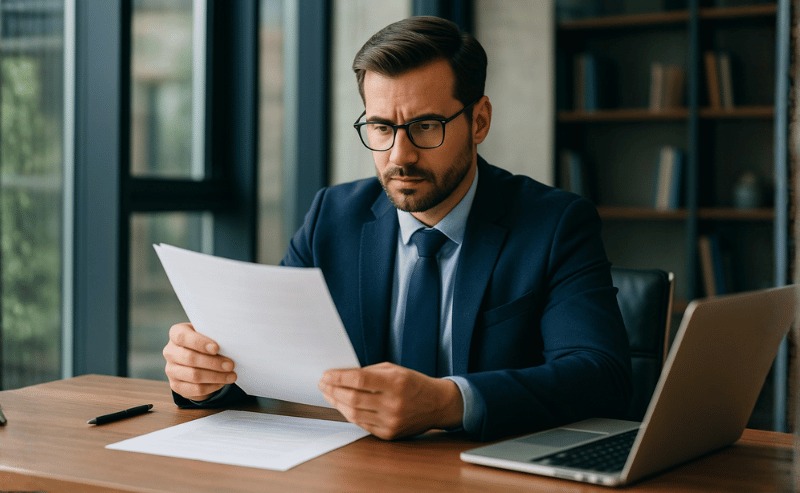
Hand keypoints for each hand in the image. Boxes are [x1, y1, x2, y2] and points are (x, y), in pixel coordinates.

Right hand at [162, 322, 235, 400]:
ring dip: (215, 376)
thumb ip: (214, 336)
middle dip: (213, 363)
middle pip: (190, 358)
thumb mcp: (208, 335)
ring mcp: (171, 370)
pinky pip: (195, 389)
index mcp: (176, 334)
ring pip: (193, 375)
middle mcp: (170, 352)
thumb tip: (230, 343)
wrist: (198, 360)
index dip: (199, 343)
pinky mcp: (176, 386)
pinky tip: (222, 382)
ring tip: (231, 376)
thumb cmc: (206, 342)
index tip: (216, 348)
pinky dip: (211, 387)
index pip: (182, 337)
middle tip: (230, 365)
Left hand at [318, 362, 462, 439]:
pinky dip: (349, 414)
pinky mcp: (389, 434)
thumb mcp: (395, 370)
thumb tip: (341, 376)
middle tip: (323, 384)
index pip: (359, 379)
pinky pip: (362, 424)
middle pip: (353, 398)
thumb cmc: (414, 383)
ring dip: (337, 403)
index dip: (338, 377)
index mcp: (396, 382)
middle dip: (333, 390)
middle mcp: (393, 404)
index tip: (326, 374)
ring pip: (354, 414)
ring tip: (329, 394)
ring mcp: (391, 421)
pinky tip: (343, 406)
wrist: (437, 404)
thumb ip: (369, 372)